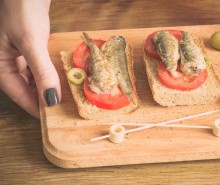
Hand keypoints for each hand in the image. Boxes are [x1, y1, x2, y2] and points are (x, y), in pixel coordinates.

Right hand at [0, 0, 60, 117]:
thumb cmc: (21, 9)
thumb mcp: (31, 42)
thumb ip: (41, 71)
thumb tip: (51, 98)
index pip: (16, 92)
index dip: (33, 105)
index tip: (48, 117)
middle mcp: (6, 61)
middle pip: (24, 86)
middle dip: (40, 97)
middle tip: (58, 108)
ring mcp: (17, 53)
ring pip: (32, 77)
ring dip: (45, 85)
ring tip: (61, 95)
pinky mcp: (29, 46)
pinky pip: (38, 65)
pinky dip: (48, 72)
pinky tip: (58, 77)